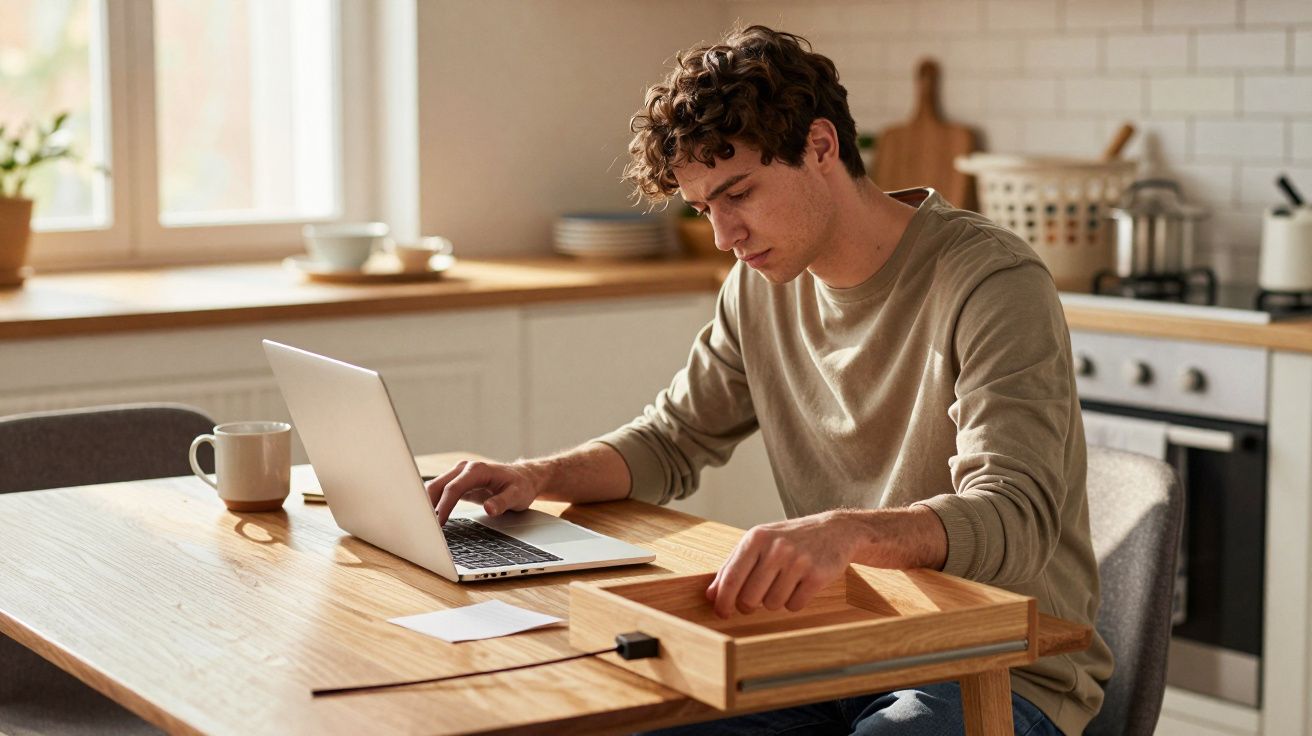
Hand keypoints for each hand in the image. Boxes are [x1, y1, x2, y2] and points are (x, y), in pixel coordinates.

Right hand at [426, 459, 546, 524]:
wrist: (523, 478)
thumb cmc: (520, 486)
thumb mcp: (518, 495)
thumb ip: (503, 502)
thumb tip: (489, 509)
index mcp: (477, 470)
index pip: (453, 488)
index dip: (444, 505)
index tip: (439, 523)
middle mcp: (464, 469)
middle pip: (438, 485)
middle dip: (428, 504)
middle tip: (423, 527)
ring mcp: (459, 474)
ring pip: (435, 487)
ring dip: (427, 504)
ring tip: (423, 525)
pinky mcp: (457, 482)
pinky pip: (440, 492)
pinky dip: (433, 504)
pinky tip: (430, 518)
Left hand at [706, 511, 860, 617]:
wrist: (835, 531)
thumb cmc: (790, 538)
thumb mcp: (759, 543)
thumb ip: (733, 566)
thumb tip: (711, 595)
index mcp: (756, 538)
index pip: (731, 578)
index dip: (723, 601)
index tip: (721, 613)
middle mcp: (776, 548)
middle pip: (750, 598)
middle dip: (750, 604)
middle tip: (757, 598)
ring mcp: (797, 561)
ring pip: (773, 604)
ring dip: (776, 600)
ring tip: (784, 582)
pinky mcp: (816, 575)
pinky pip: (795, 605)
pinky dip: (795, 601)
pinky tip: (800, 585)